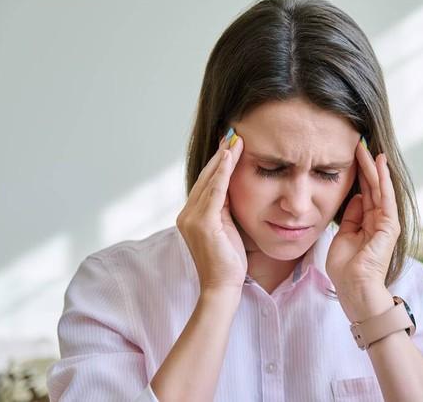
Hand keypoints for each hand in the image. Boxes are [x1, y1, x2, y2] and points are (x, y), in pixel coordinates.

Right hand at [176, 129, 246, 291]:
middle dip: (220, 155)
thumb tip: (231, 190)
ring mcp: (192, 218)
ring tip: (235, 140)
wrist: (222, 286)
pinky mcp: (202, 222)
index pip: (206, 184)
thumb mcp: (226, 229)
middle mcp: (187, 214)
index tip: (229, 146)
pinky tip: (230, 157)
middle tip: (232, 135)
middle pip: (206, 178)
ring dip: (223, 158)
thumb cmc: (227, 262)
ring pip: (210, 180)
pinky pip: (215, 191)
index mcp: (190, 216)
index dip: (218, 164)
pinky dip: (222, 172)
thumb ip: (224, 210)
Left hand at [326, 140, 400, 295]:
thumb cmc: (346, 270)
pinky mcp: (389, 225)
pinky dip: (382, 179)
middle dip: (364, 166)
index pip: (364, 193)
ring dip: (372, 167)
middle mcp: (379, 221)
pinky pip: (385, 197)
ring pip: (379, 188)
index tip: (350, 157)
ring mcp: (386, 222)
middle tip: (357, 144)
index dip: (357, 175)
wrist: (355, 289)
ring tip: (364, 147)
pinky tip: (378, 163)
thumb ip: (350, 217)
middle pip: (371, 187)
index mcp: (367, 224)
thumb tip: (355, 198)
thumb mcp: (343, 236)